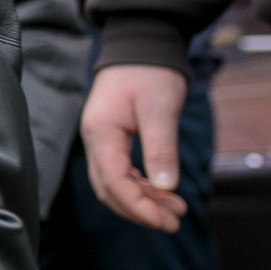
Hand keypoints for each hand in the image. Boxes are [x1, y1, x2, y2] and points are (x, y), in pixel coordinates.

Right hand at [83, 63, 191, 231]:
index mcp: (101, 133)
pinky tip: (163, 191)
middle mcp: (94, 141)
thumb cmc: (150, 73)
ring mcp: (100, 141)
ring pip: (113, 185)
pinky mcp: (110, 140)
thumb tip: (167, 187)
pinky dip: (140, 187)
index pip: (113, 182)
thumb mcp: (161, 108)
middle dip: (140, 211)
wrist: (140, 47)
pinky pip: (120, 173)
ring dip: (142, 201)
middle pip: (109, 190)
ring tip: (176, 209)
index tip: (168, 221)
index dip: (139, 207)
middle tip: (174, 222)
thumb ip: (161, 147)